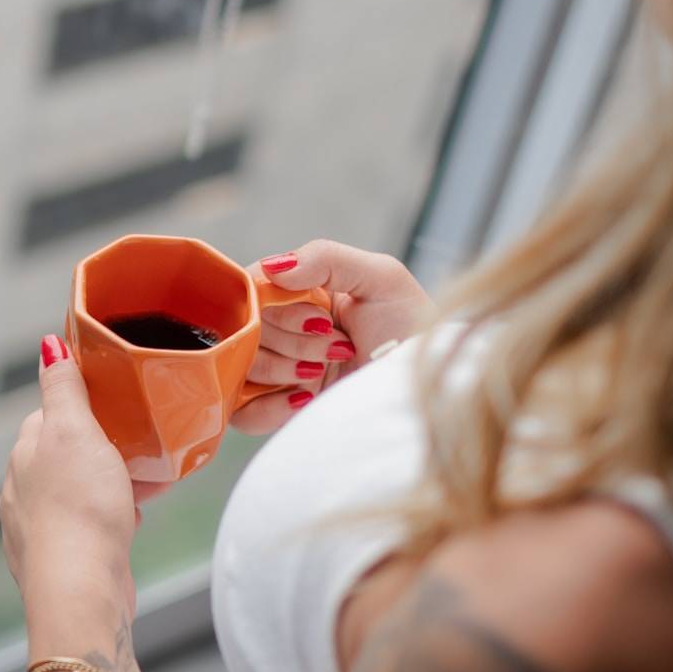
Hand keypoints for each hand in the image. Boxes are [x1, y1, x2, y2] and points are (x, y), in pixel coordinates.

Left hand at [0, 336, 136, 621]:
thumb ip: (63, 388)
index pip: (51, 412)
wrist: (83, 587)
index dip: (86, 405)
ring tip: (150, 481)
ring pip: (84, 487)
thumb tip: (49, 346)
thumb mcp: (75, 430)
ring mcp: (42, 523)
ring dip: (116, 481)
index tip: (115, 402)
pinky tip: (134, 515)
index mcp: (26, 452)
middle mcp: (24, 487)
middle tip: (141, 444)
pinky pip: (93, 521)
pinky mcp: (64, 553)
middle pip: (71, 451)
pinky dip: (115, 513)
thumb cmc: (80, 509)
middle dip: (108, 446)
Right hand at [231, 239, 432, 434]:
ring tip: (325, 372)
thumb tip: (269, 269)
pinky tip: (306, 399)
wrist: (431, 388)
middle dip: (293, 339)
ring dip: (285, 369)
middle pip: (245, 329)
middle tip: (338, 346)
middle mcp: (282, 328)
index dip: (274, 303)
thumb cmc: (412, 328)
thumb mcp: (381, 277)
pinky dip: (270, 407)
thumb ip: (325, 258)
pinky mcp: (280, 412)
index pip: (251, 288)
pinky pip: (243, 414)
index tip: (320, 315)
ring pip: (241, 367)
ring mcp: (278, 370)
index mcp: (300, 292)